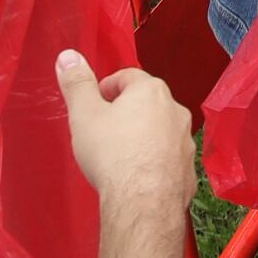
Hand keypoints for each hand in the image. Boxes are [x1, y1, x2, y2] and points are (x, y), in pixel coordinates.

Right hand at [54, 51, 195, 215]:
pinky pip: (169, 159)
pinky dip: (155, 163)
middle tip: (104, 130)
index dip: (107, 88)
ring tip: (120, 156)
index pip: (127, 77)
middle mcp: (175, 111)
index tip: (94, 103)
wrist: (142, 201)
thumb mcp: (84, 114)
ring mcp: (186, 141)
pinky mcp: (189, 169)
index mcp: (151, 91)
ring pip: (161, 131)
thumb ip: (77, 84)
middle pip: (147, 103)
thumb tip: (68, 56)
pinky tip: (138, 177)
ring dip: (143, 137)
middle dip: (126, 112)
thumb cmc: (112, 153)